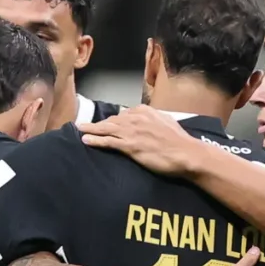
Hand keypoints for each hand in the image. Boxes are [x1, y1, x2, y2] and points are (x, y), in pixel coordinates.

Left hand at [84, 106, 211, 177]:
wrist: (186, 153)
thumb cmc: (180, 142)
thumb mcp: (167, 123)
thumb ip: (154, 120)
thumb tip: (149, 122)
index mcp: (145, 111)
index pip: (123, 115)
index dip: (112, 120)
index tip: (104, 124)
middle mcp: (136, 118)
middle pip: (112, 120)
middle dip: (98, 123)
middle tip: (85, 125)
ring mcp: (132, 131)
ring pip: (106, 128)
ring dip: (91, 129)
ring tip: (78, 130)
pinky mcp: (130, 145)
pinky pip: (108, 141)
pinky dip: (95, 140)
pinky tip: (85, 140)